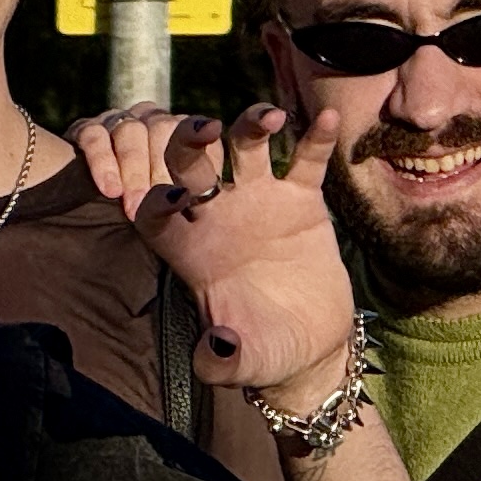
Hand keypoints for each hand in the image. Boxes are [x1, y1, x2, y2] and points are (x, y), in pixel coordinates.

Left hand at [82, 100, 363, 399]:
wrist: (308, 349)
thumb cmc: (262, 356)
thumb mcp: (239, 364)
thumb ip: (219, 360)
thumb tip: (214, 350)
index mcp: (188, 250)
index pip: (154, 211)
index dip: (156, 198)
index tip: (175, 196)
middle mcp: (215, 217)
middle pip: (190, 163)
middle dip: (190, 141)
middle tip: (205, 127)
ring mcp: (258, 202)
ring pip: (244, 147)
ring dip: (251, 124)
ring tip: (270, 117)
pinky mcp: (301, 200)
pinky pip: (305, 160)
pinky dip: (313, 137)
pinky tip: (326, 117)